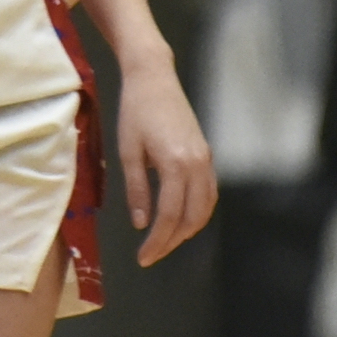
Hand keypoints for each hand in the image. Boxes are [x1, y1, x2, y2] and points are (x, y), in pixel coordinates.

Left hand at [116, 58, 215, 265]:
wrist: (154, 79)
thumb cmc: (134, 111)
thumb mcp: (128, 151)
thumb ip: (136, 189)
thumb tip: (142, 223)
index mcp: (176, 165)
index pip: (169, 215)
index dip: (158, 240)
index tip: (143, 257)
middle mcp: (198, 165)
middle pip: (192, 217)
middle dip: (172, 240)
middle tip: (151, 255)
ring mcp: (206, 161)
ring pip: (205, 208)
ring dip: (187, 229)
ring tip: (164, 241)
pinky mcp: (207, 156)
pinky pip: (208, 193)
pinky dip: (197, 211)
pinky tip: (180, 218)